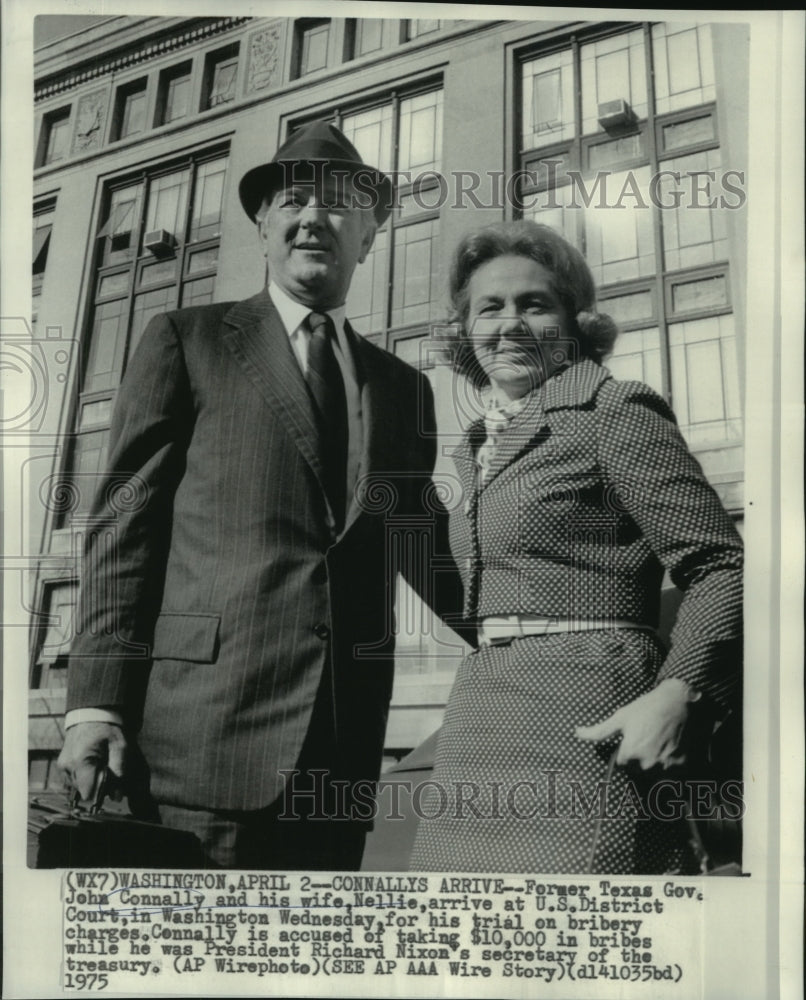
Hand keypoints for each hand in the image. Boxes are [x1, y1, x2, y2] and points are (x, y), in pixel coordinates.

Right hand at [57, 722, 128, 802]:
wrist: (93, 713)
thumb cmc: (109, 728)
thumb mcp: (121, 746)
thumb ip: (119, 771)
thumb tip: (117, 797)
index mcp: (80, 761)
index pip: (89, 793)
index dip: (103, 793)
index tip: (112, 784)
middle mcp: (67, 766)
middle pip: (85, 791)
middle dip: (99, 785)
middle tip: (109, 767)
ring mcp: (63, 766)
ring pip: (80, 786)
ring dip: (93, 779)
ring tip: (102, 762)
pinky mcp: (62, 765)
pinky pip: (76, 779)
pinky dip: (86, 775)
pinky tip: (94, 762)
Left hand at [575, 678, 690, 769]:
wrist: (676, 702)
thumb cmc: (645, 708)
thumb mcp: (620, 717)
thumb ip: (598, 731)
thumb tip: (577, 732)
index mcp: (630, 754)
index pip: (622, 765)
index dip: (626, 752)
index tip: (631, 741)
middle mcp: (647, 764)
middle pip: (637, 772)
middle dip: (638, 761)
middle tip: (645, 741)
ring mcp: (666, 767)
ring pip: (654, 775)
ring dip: (653, 766)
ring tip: (656, 746)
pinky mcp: (681, 766)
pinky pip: (671, 774)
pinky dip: (669, 767)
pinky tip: (668, 750)